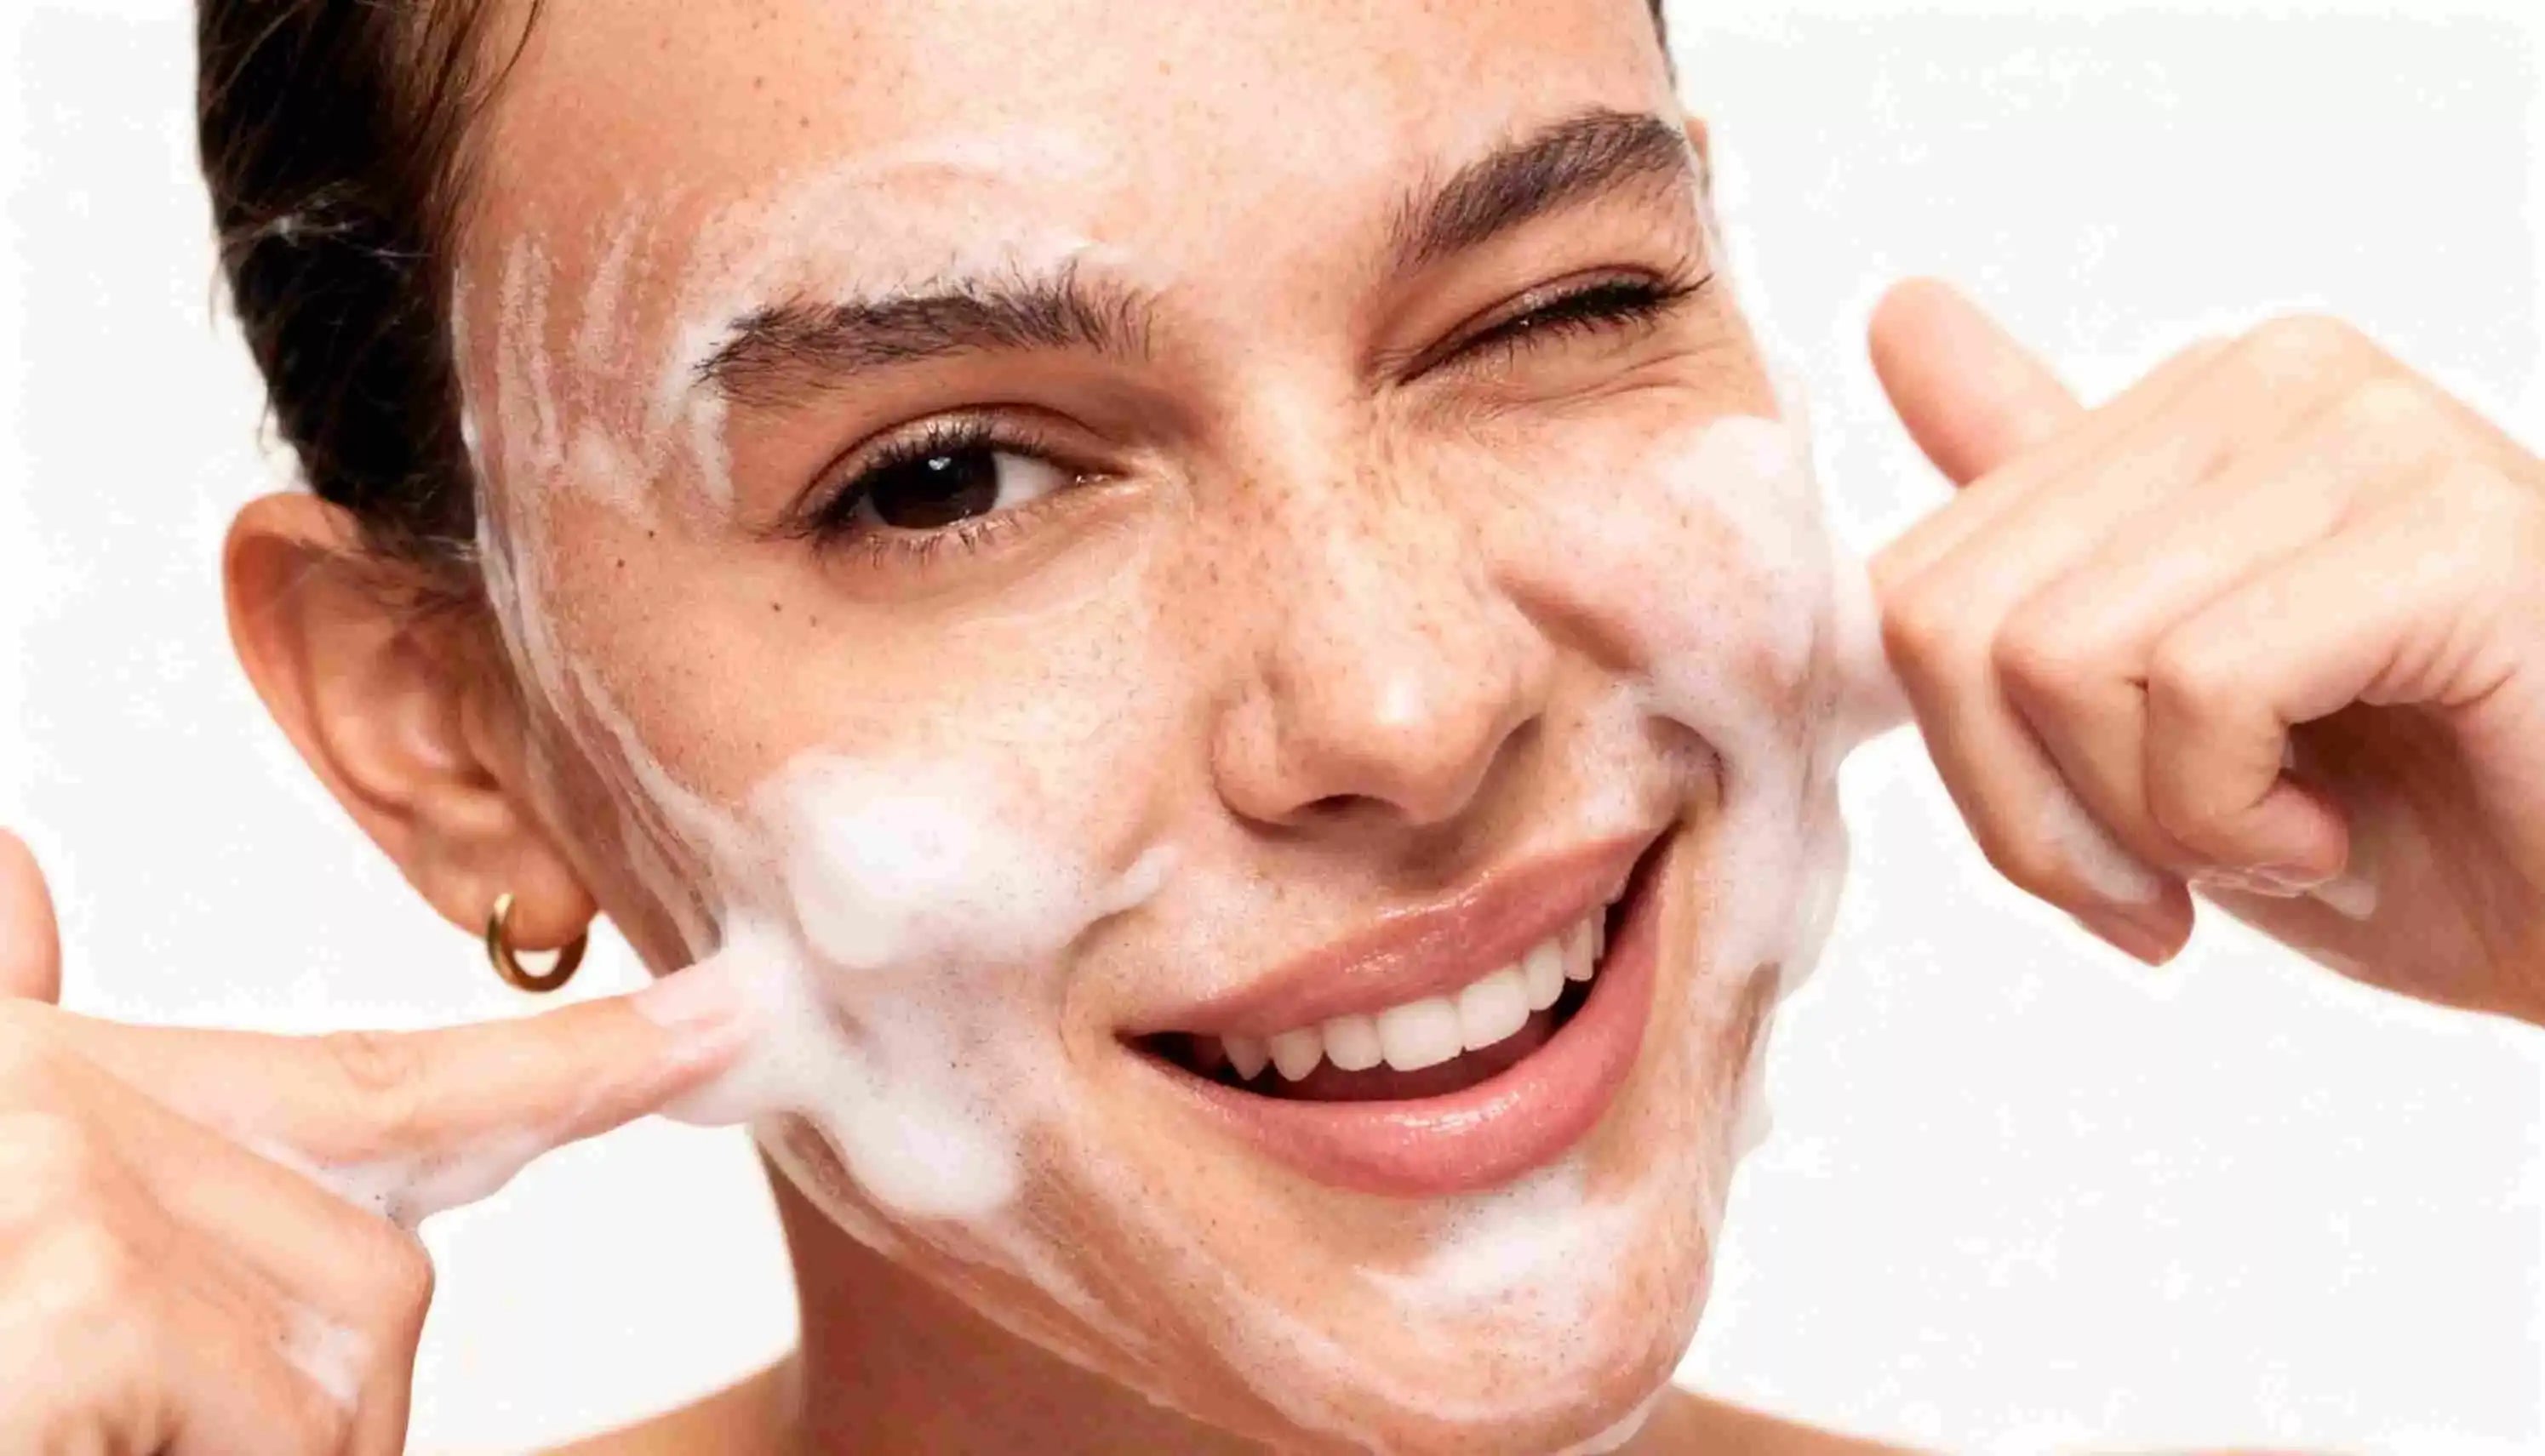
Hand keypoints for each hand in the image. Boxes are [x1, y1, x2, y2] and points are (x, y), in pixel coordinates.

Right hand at [0, 830, 747, 1453]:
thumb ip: (39, 1060)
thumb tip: (17, 870)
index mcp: (78, 1092)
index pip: (381, 1073)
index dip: (572, 1058)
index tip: (727, 1016)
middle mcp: (95, 1119)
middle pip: (383, 1284)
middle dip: (304, 1404)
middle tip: (161, 1426)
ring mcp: (92, 1200)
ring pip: (342, 1389)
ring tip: (102, 1435)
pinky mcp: (93, 1309)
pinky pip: (283, 1441)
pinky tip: (89, 1447)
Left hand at [1869, 280, 2544, 1023]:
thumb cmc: (2399, 827)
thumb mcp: (2154, 702)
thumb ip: (2031, 527)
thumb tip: (1895, 306)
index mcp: (2181, 408)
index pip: (1910, 588)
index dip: (1976, 770)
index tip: (2103, 856)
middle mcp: (2264, 377)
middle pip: (1946, 622)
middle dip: (2038, 812)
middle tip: (2184, 875)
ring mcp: (2359, 432)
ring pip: (2053, 659)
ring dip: (2151, 824)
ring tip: (2286, 835)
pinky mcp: (2439, 529)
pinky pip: (2201, 689)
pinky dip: (2240, 824)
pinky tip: (2335, 834)